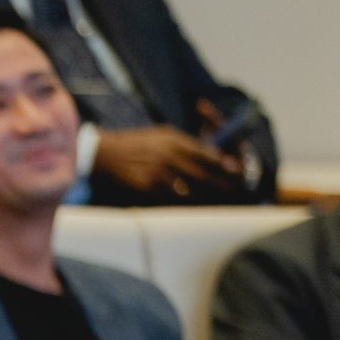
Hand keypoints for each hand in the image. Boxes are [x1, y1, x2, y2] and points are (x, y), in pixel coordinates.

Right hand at [91, 125, 239, 198]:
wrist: (105, 154)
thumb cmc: (135, 142)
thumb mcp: (161, 134)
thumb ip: (183, 143)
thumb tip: (206, 152)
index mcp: (173, 141)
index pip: (203, 153)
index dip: (220, 162)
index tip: (234, 169)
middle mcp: (167, 156)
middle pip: (199, 172)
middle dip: (217, 181)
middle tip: (231, 188)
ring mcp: (157, 172)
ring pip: (186, 188)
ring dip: (201, 195)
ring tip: (213, 200)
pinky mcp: (146, 186)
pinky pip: (167, 197)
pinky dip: (178, 202)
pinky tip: (187, 205)